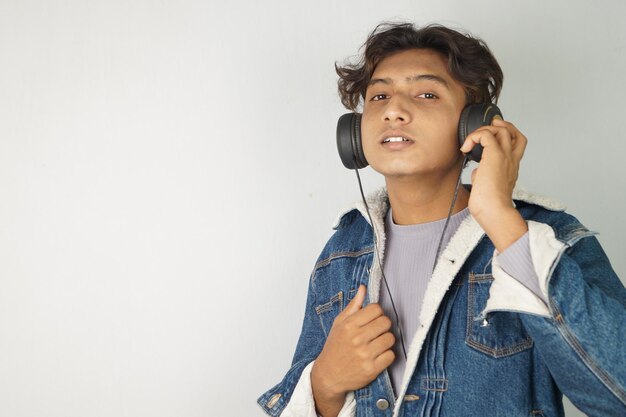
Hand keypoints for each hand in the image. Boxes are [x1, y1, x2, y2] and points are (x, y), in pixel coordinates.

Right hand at [311, 285, 394, 416]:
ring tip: (377, 343)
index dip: (377, 313)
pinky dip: (387, 355)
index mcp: (349, 325)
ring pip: (390, 338)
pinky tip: (378, 355)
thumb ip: (353, 306)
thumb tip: (363, 288)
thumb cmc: (335, 346)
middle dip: (383, 326)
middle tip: (376, 331)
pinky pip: (391, 356)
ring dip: (386, 341)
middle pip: (386, 322)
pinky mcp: (371, 369)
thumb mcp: (339, 324)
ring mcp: (365, 354)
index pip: (376, 309)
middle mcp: (357, 338)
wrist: (329, 375)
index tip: (373, 319)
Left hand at [460, 118, 528, 250]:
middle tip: (484, 129)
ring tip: (471, 140)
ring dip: (484, 130)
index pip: (517, 143)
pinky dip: (474, 136)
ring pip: (501, 129)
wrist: (494, 210)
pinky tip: (466, 147)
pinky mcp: (494, 155)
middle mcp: (511, 159)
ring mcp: (505, 156)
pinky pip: (485, 135)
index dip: (506, 134)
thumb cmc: (490, 204)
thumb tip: (477, 172)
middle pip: (513, 132)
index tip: (491, 136)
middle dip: (499, 126)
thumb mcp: (488, 186)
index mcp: (512, 167)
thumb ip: (485, 175)